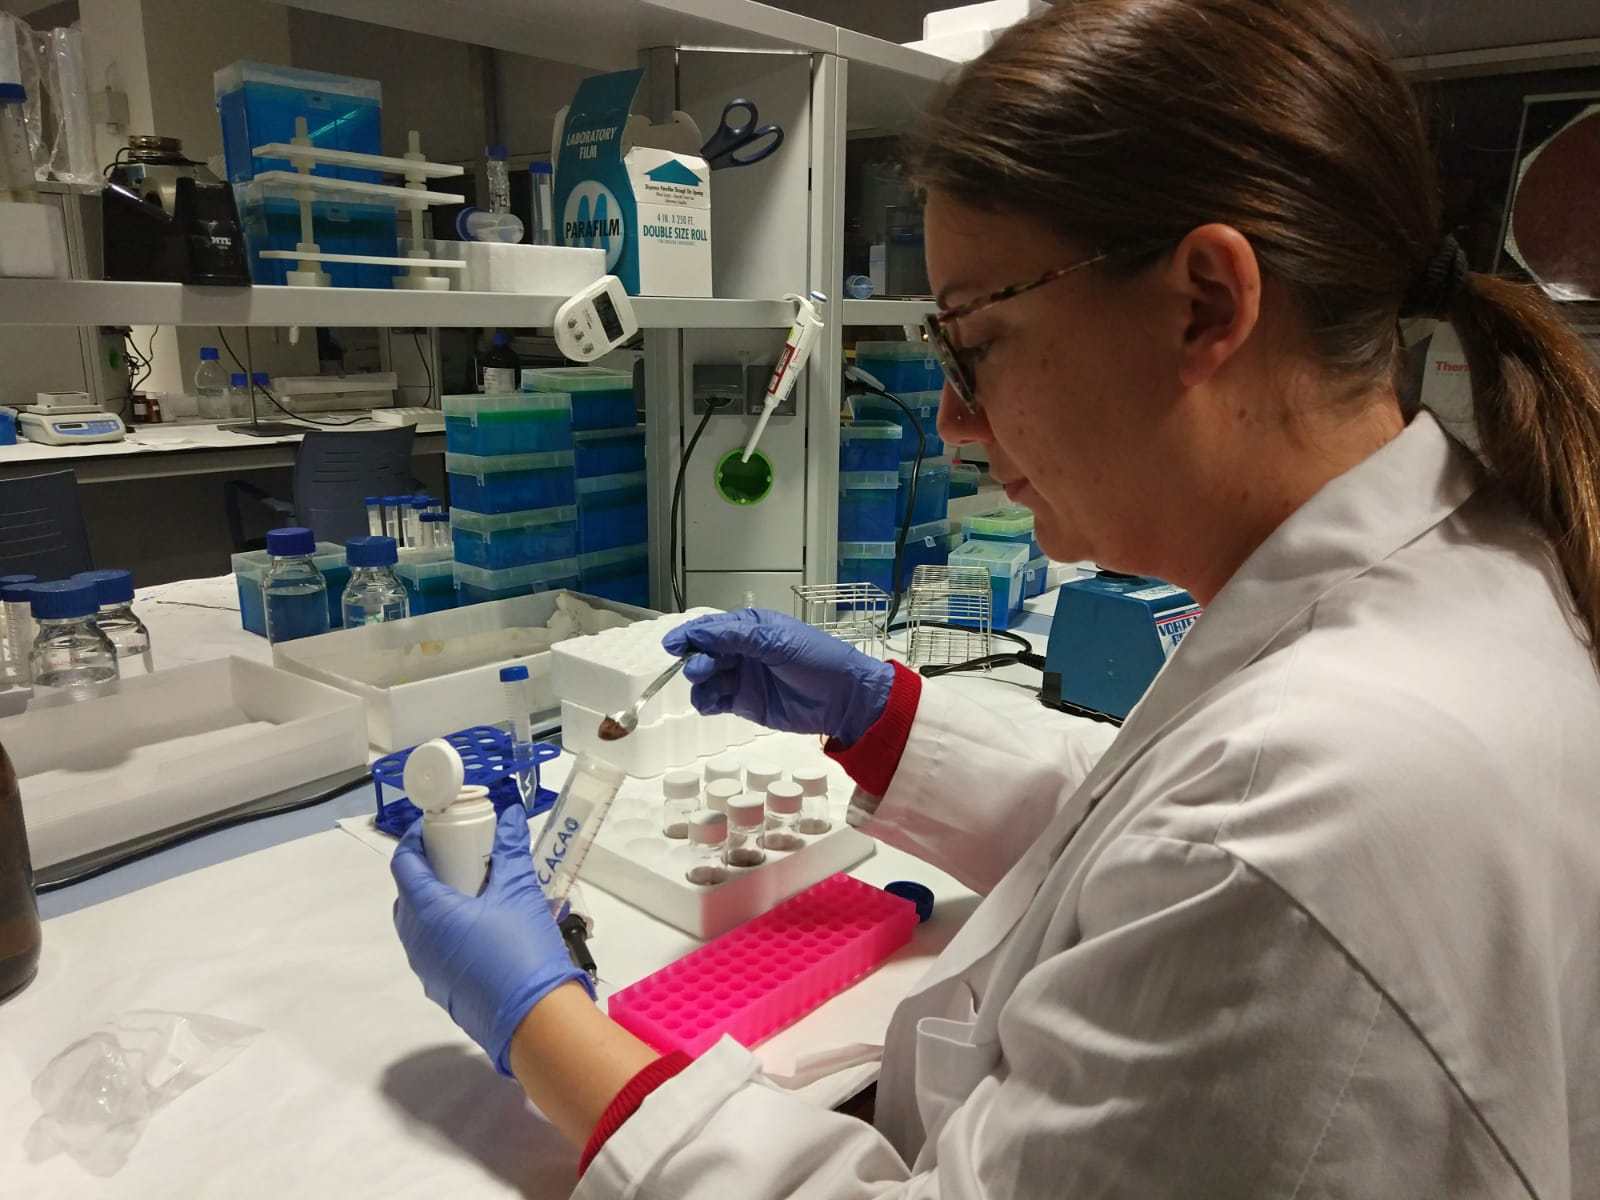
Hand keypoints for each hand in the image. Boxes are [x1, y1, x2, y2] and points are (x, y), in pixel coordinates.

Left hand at [391, 805, 592, 1075]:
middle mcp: (416, 939)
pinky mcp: (439, 987)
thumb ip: (511, 850)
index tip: (436, 826)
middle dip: (427, 869)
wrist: (534, 1020)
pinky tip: (478, 925)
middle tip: (458, 854)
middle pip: (407, 893)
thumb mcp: (519, 892)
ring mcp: (425, 968)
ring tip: (471, 888)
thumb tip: (512, 814)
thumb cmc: (522, 949)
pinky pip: (430, 947)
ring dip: (434, 900)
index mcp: (428, 912)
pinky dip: (443, 928)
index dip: (414, 840)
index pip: (404, 864)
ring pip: (417, 923)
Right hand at [661, 608, 893, 745]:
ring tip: (709, 688)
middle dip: (696, 659)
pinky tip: (710, 704)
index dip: (690, 634)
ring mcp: (742, 677)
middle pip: (704, 652)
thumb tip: (695, 633)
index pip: (712, 627)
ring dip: (700, 682)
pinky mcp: (744, 703)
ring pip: (705, 678)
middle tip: (701, 669)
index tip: (671, 645)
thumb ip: (735, 636)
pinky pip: (714, 700)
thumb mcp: (777, 640)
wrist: (844, 698)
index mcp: (752, 628)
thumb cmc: (815, 659)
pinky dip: (706, 702)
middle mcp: (742, 651)